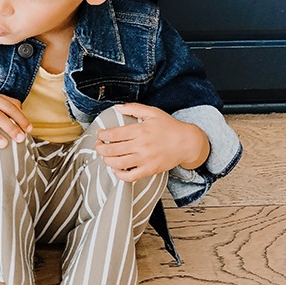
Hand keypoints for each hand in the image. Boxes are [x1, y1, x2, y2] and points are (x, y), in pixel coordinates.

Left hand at [95, 102, 210, 180]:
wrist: (187, 142)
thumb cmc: (170, 127)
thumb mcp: (152, 112)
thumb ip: (134, 108)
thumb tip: (117, 107)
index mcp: (140, 130)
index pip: (113, 134)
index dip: (102, 135)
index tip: (99, 135)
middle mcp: (141, 146)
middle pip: (112, 150)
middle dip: (100, 148)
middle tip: (98, 146)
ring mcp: (145, 159)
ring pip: (118, 164)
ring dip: (107, 161)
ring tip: (105, 157)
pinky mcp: (150, 170)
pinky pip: (130, 176)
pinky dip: (119, 174)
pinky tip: (117, 169)